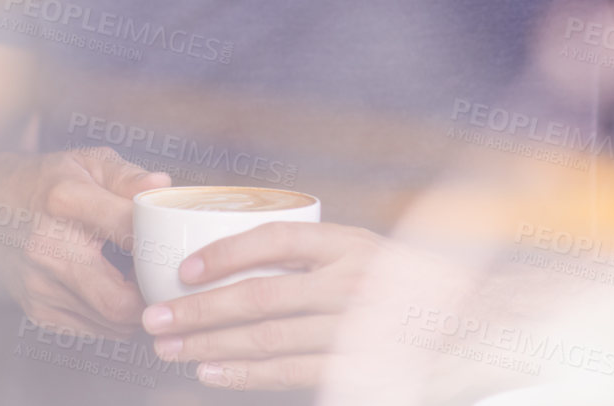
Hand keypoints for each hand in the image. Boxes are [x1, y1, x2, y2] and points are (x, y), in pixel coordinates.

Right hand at [0, 146, 169, 337]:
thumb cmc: (47, 181)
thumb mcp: (88, 162)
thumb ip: (129, 177)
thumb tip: (164, 188)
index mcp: (66, 202)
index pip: (130, 230)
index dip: (164, 242)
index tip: (182, 243)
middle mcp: (48, 250)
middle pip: (120, 300)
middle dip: (156, 297)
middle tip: (174, 279)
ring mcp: (39, 287)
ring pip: (109, 322)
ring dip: (139, 309)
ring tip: (150, 281)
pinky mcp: (37, 310)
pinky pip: (91, 329)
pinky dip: (116, 318)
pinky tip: (124, 291)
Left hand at [141, 222, 398, 390]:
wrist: (457, 323)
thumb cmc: (395, 286)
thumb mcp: (362, 252)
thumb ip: (313, 254)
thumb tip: (234, 257)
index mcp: (349, 242)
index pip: (277, 239)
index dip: (225, 252)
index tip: (185, 269)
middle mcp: (353, 281)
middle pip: (261, 294)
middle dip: (199, 309)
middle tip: (156, 317)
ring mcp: (356, 327)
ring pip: (267, 338)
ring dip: (210, 345)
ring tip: (171, 347)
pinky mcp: (357, 367)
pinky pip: (289, 372)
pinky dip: (244, 374)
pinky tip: (211, 372)